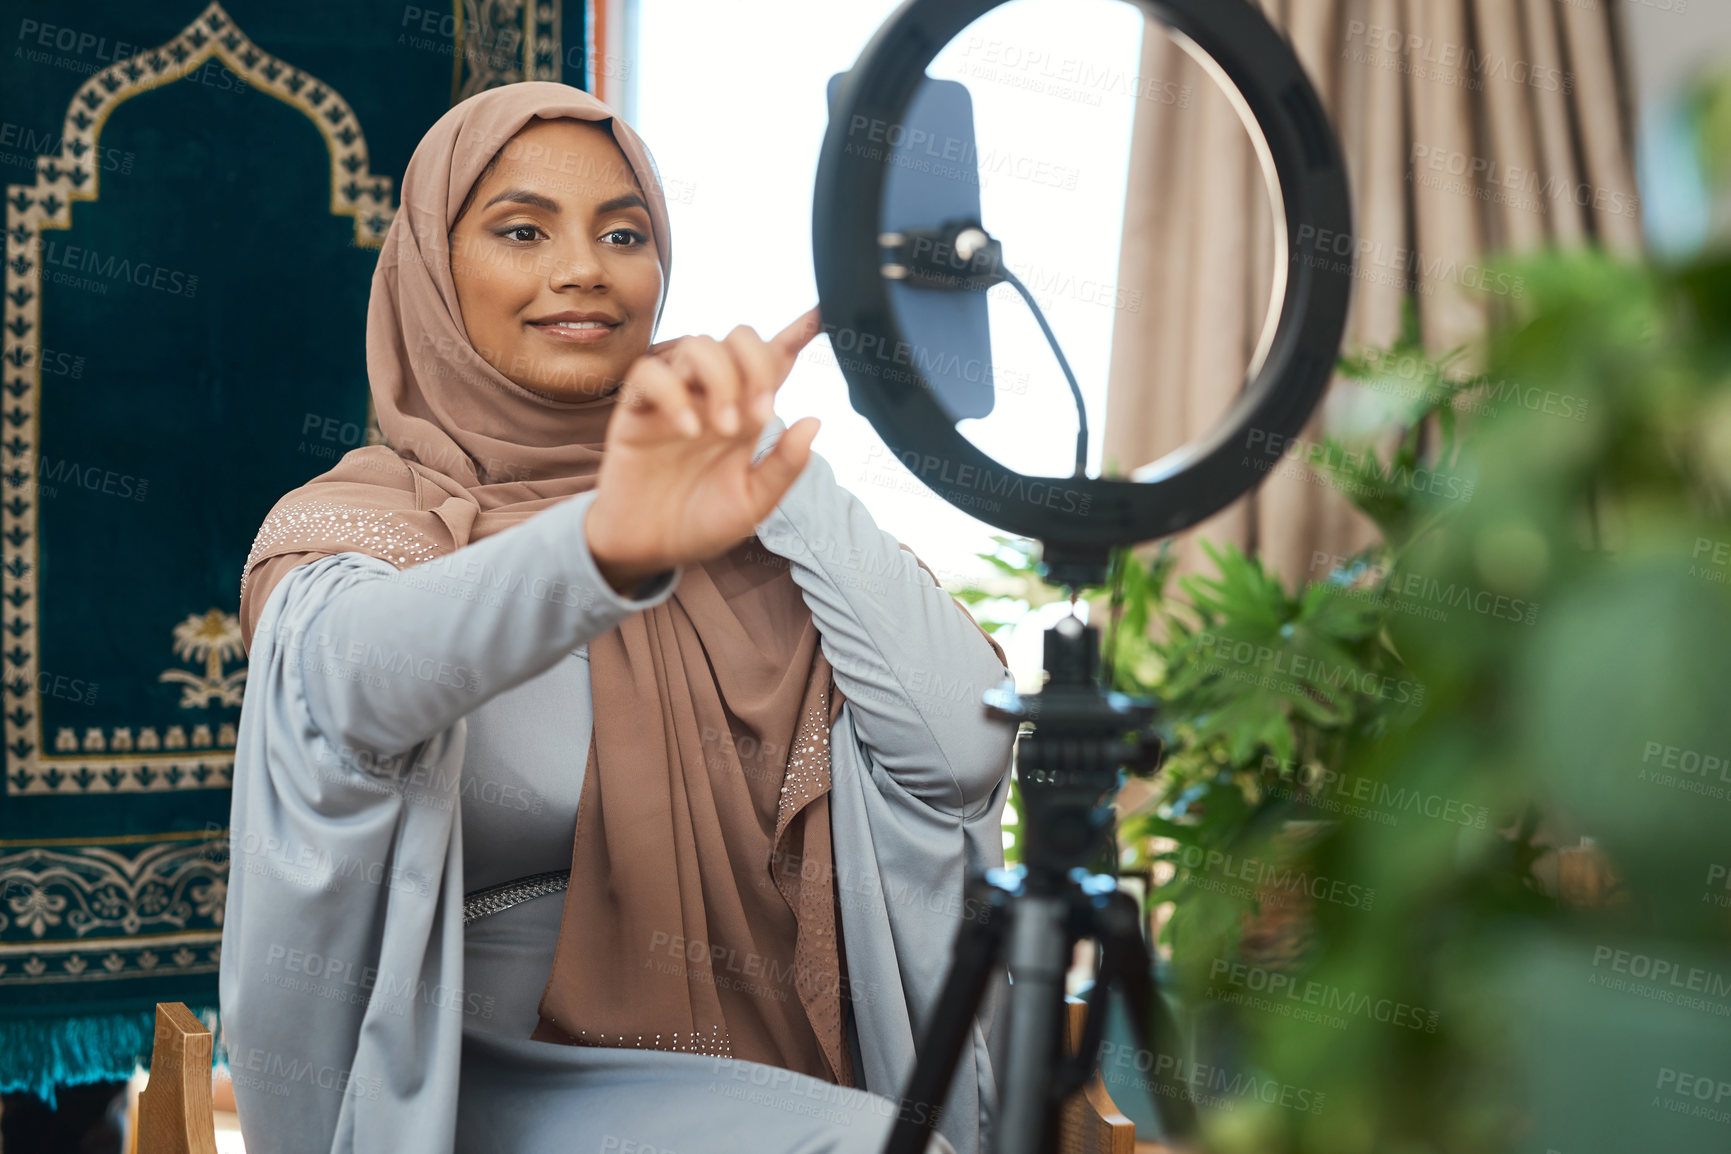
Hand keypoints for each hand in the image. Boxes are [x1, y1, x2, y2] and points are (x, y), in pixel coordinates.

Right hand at [585, 306, 823, 592]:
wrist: (648, 549)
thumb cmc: (701, 522)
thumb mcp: (754, 504)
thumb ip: (784, 466)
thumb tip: (814, 421)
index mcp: (748, 412)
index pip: (776, 360)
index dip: (800, 331)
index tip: (828, 312)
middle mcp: (713, 396)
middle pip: (738, 338)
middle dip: (756, 365)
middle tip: (759, 417)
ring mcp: (674, 398)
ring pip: (698, 345)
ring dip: (720, 381)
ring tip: (723, 429)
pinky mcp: (636, 410)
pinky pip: (649, 374)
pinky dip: (672, 394)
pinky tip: (688, 429)